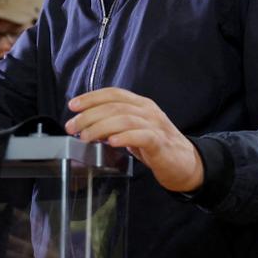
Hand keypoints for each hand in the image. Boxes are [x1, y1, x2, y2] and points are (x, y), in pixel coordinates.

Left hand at [66, 88, 202, 192]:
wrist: (185, 163)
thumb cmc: (156, 146)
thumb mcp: (134, 130)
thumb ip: (115, 124)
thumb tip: (87, 124)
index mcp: (141, 104)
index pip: (114, 93)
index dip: (91, 97)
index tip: (72, 105)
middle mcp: (148, 111)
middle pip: (114, 106)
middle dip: (89, 115)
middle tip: (73, 127)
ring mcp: (156, 125)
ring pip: (124, 119)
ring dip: (100, 127)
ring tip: (85, 137)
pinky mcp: (160, 143)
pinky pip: (141, 136)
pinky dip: (124, 137)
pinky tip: (111, 142)